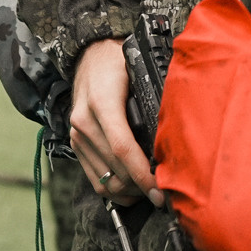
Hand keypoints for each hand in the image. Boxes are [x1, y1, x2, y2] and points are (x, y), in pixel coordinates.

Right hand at [72, 38, 160, 204]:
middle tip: (166, 195)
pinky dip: (115, 190)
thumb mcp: (140, 77)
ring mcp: (76, 134)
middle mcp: (83, 121)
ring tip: (150, 191)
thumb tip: (176, 143)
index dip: (144, 176)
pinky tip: (133, 188)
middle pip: (116, 170)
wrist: (89, 54)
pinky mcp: (74, 142)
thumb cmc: (119, 64)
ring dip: (130, 191)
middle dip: (142, 188)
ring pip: (105, 180)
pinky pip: (94, 179)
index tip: (162, 193)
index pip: (123, 149)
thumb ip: (153, 107)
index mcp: (101, 103)